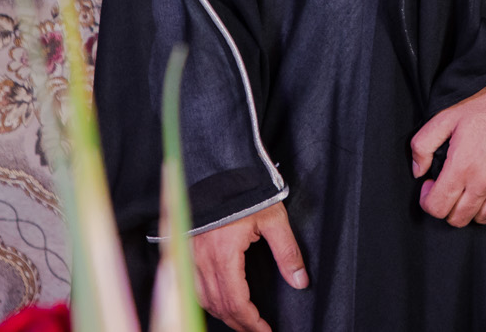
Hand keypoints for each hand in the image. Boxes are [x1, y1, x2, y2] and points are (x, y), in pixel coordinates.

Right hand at [191, 201, 307, 331]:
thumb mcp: (273, 217)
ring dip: (223, 314)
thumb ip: (287, 251)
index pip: (236, 302)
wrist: (216, 170)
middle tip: (258, 331)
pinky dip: (207, 301)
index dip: (251, 322)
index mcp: (223, 255)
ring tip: (243, 321)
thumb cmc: (245, 191)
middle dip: (240, 323)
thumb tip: (300, 281)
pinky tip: (219, 304)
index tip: (265, 330)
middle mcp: (202, 260)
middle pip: (219, 306)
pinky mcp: (185, 251)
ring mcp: (190, 256)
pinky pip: (192, 287)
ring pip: (203, 300)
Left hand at [409, 54, 485, 225]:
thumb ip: (422, 145)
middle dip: (448, 207)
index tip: (431, 187)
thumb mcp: (447, 116)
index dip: (428, 200)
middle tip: (450, 188)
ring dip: (473, 208)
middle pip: (458, 219)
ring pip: (483, 219)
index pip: (437, 208)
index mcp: (464, 166)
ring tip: (472, 188)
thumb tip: (418, 171)